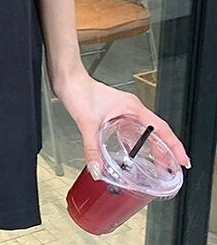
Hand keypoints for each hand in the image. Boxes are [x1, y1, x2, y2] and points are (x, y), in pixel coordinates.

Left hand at [54, 70, 190, 178]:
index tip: (183, 160)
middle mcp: (130, 108)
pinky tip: (131, 152)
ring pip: (143, 130)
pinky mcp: (113, 112)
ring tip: (156, 164)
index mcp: (132, 108)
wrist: (67, 79)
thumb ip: (92, 149)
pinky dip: (136, 142)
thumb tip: (98, 170)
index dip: (174, 145)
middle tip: (171, 168)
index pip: (161, 128)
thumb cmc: (79, 90)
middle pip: (155, 131)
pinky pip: (131, 129)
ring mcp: (122, 109)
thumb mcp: (87, 123)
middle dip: (165, 150)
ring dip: (151, 146)